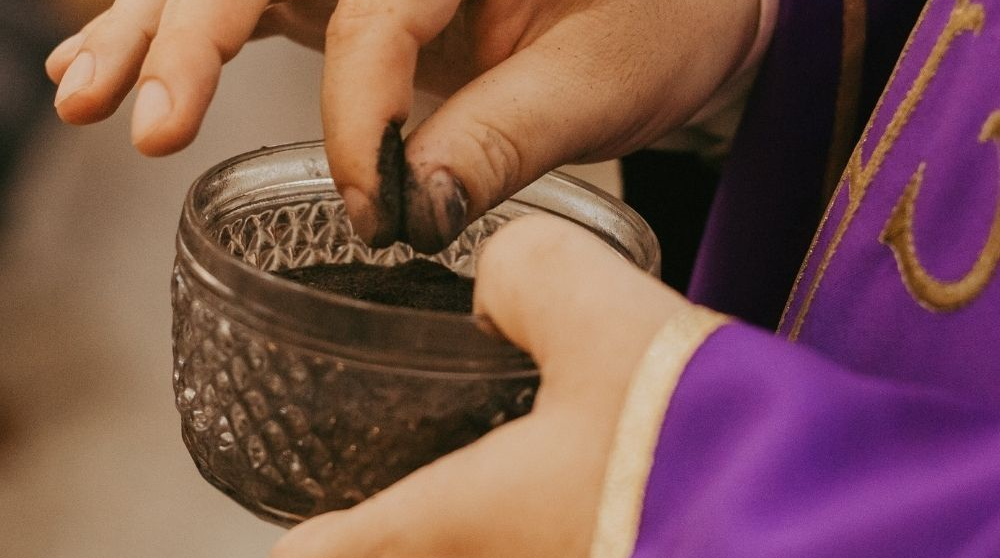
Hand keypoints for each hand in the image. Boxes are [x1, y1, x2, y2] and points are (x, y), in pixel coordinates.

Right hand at [45, 0, 759, 251]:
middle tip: (136, 120)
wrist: (682, 6)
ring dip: (160, 33)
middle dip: (191, 38)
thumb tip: (415, 208)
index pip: (376, 15)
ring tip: (88, 97)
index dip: (360, 118)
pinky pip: (262, 3)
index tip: (378, 211)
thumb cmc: (663, 23)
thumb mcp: (606, 82)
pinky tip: (128, 66)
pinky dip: (191, 37)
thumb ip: (506, 137)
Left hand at [268, 214, 692, 557]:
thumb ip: (530, 275)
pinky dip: (560, 528)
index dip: (308, 538)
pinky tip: (602, 493)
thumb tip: (503, 279)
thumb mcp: (605, 316)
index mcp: (465, 518)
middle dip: (401, 538)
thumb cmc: (702, 439)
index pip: (330, 553)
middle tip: (403, 494)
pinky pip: (560, 551)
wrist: (832, 516)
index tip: (302, 528)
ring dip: (494, 535)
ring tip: (515, 483)